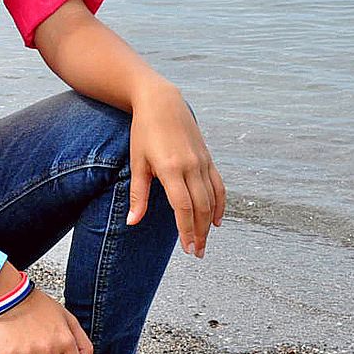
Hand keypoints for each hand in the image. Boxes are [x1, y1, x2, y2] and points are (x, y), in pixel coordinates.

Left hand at [127, 80, 224, 256]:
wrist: (161, 102)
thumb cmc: (144, 132)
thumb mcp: (137, 162)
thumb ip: (138, 195)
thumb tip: (132, 223)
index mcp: (171, 168)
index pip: (183, 207)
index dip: (186, 230)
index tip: (187, 248)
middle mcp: (191, 166)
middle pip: (201, 207)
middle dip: (200, 232)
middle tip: (197, 252)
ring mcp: (202, 161)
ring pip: (212, 198)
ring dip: (210, 222)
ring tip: (204, 241)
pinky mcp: (208, 157)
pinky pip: (219, 185)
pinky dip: (220, 204)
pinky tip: (217, 219)